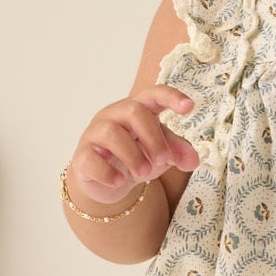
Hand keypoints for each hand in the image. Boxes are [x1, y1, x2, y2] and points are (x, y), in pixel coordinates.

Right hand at [67, 87, 199, 206]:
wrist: (109, 181)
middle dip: (153, 137)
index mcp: (137, 110)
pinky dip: (108, 172)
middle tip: (163, 159)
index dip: (171, 97)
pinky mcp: (82, 156)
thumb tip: (194, 160)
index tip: (189, 107)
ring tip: (145, 174)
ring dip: (133, 155)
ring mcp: (95, 134)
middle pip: (134, 111)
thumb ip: (177, 151)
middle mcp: (115, 115)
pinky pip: (91, 159)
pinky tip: (119, 181)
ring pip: (112, 133)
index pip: (153, 94)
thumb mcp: (161, 153)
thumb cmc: (137, 156)